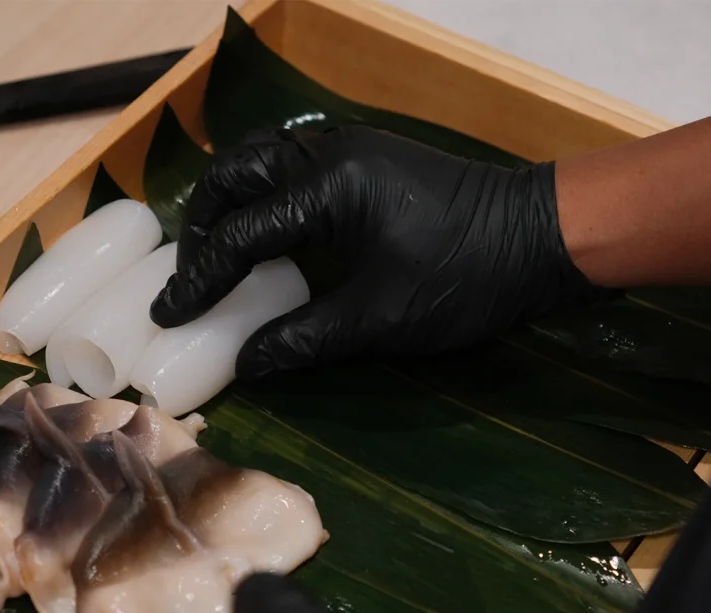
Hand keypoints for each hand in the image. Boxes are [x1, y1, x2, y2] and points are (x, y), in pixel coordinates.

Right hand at [149, 125, 604, 379]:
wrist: (544, 236)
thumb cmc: (466, 277)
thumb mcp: (380, 320)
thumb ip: (303, 339)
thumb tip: (245, 366)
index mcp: (327, 188)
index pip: (241, 234)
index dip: (199, 280)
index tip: (167, 314)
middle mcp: (328, 154)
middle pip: (236, 173)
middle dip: (203, 223)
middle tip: (192, 274)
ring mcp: (350, 149)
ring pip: (263, 160)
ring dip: (232, 202)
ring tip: (220, 252)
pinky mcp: (368, 159)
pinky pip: (294, 166)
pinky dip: (266, 196)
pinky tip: (268, 235)